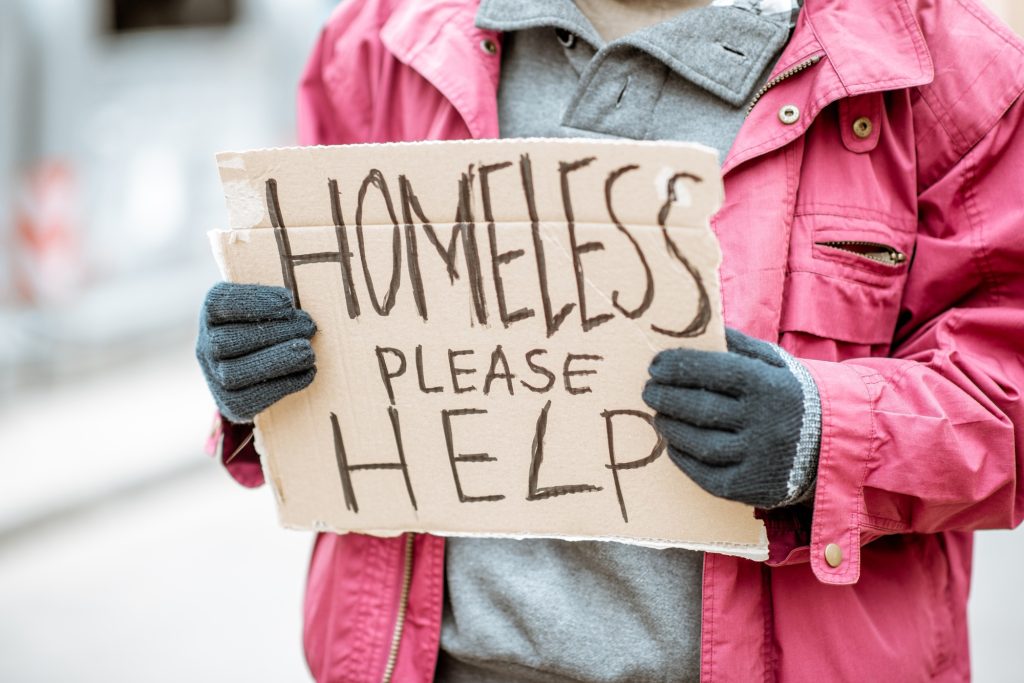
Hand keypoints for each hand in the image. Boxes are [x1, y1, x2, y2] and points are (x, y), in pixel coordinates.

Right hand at [196, 282, 316, 422]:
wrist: (261, 371)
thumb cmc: (272, 326)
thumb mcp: (270, 305)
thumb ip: (279, 300)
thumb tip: (304, 299)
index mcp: (212, 313)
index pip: (219, 303)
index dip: (251, 302)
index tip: (287, 302)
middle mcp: (206, 345)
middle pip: (227, 341)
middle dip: (272, 333)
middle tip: (308, 327)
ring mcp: (215, 377)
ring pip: (234, 373)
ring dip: (276, 361)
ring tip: (308, 352)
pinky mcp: (232, 403)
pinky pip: (251, 399)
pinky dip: (283, 385)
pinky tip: (307, 373)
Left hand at [642, 328, 820, 508]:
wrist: (833, 443)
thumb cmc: (790, 394)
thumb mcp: (773, 362)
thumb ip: (736, 345)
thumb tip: (691, 331)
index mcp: (771, 386)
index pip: (714, 371)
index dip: (678, 367)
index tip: (655, 365)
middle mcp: (767, 423)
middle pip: (700, 408)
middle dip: (666, 397)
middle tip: (648, 390)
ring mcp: (760, 459)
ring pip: (700, 444)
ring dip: (671, 427)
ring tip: (659, 415)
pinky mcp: (754, 488)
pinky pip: (707, 474)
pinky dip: (683, 459)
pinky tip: (674, 444)